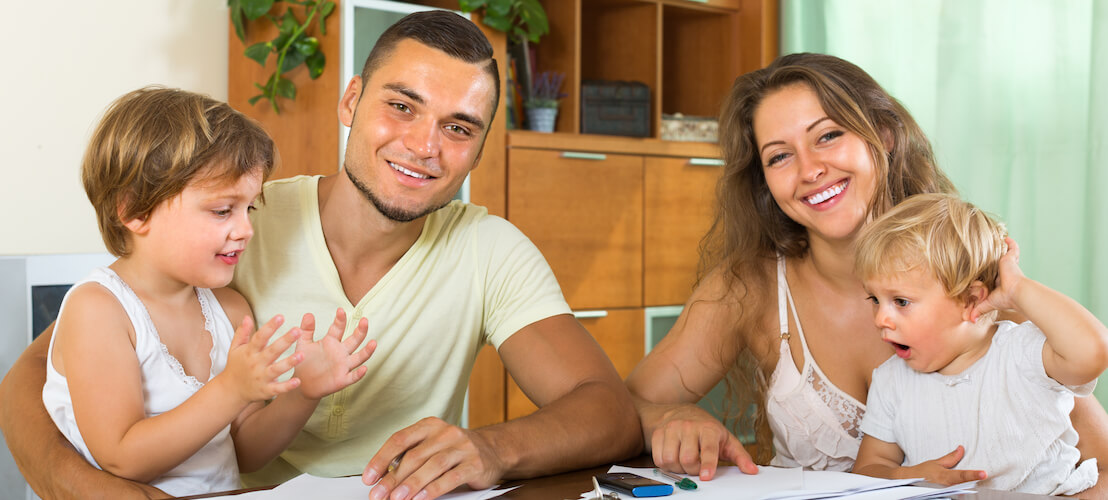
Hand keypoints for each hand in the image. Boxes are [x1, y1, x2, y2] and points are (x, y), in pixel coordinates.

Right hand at [221, 315, 304, 403]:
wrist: (231, 391)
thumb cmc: (236, 366)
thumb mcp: (235, 348)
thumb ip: (242, 333)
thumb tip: (247, 317)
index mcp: (249, 352)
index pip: (260, 337)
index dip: (270, 327)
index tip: (280, 316)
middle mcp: (256, 364)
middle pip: (272, 351)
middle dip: (285, 341)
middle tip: (298, 330)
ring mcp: (261, 378)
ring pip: (276, 369)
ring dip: (289, 363)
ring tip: (302, 354)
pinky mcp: (266, 390)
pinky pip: (278, 388)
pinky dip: (287, 386)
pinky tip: (298, 381)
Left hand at [292, 309, 375, 399]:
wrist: (303, 384)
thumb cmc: (305, 362)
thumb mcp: (303, 344)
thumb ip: (306, 330)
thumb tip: (308, 314)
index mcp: (331, 342)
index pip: (338, 328)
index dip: (340, 320)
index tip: (340, 310)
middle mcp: (341, 352)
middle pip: (354, 340)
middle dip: (360, 331)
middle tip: (364, 321)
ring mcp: (343, 366)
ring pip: (359, 357)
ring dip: (367, 351)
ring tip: (373, 342)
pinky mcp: (342, 380)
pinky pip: (353, 376)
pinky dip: (359, 374)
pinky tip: (364, 369)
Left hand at [362, 417, 503, 499]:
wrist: (494, 450)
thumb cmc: (456, 450)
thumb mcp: (432, 446)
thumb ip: (411, 457)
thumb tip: (384, 478)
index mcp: (430, 426)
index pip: (400, 440)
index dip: (381, 459)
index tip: (369, 477)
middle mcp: (446, 433)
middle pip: (414, 456)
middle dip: (393, 478)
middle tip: (379, 494)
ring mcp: (462, 447)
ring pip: (433, 465)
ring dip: (412, 484)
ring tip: (397, 498)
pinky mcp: (475, 463)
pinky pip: (452, 477)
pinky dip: (434, 489)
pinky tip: (422, 498)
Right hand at [651, 404, 756, 479]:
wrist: (682, 411)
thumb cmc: (707, 429)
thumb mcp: (727, 440)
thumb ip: (740, 456)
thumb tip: (752, 470)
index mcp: (708, 429)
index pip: (708, 448)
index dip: (707, 464)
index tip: (706, 476)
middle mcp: (689, 426)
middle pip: (687, 458)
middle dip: (692, 470)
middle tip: (696, 467)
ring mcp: (672, 429)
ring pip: (670, 460)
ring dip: (678, 468)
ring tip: (684, 462)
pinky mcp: (658, 433)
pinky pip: (658, 458)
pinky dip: (665, 464)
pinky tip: (673, 458)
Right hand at [901, 446, 985, 485]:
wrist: (909, 481)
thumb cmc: (922, 472)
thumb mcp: (936, 462)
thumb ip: (951, 458)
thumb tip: (961, 449)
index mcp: (945, 477)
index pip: (962, 475)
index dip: (973, 475)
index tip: (983, 474)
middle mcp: (947, 487)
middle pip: (965, 485)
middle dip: (972, 481)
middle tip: (978, 477)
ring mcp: (946, 493)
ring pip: (962, 491)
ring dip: (965, 486)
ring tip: (964, 481)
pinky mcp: (945, 497)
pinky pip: (956, 493)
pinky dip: (959, 490)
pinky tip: (956, 486)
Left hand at [969, 237, 1025, 322]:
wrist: (1017, 292)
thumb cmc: (1005, 299)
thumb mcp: (988, 303)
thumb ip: (979, 309)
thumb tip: (970, 320)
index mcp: (999, 281)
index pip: (993, 275)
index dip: (989, 272)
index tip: (982, 269)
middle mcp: (1004, 272)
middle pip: (998, 264)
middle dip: (995, 260)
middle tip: (987, 253)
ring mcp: (1008, 265)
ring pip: (1004, 255)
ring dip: (1001, 250)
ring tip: (995, 242)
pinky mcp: (1010, 258)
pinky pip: (1012, 248)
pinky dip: (1010, 243)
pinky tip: (1006, 238)